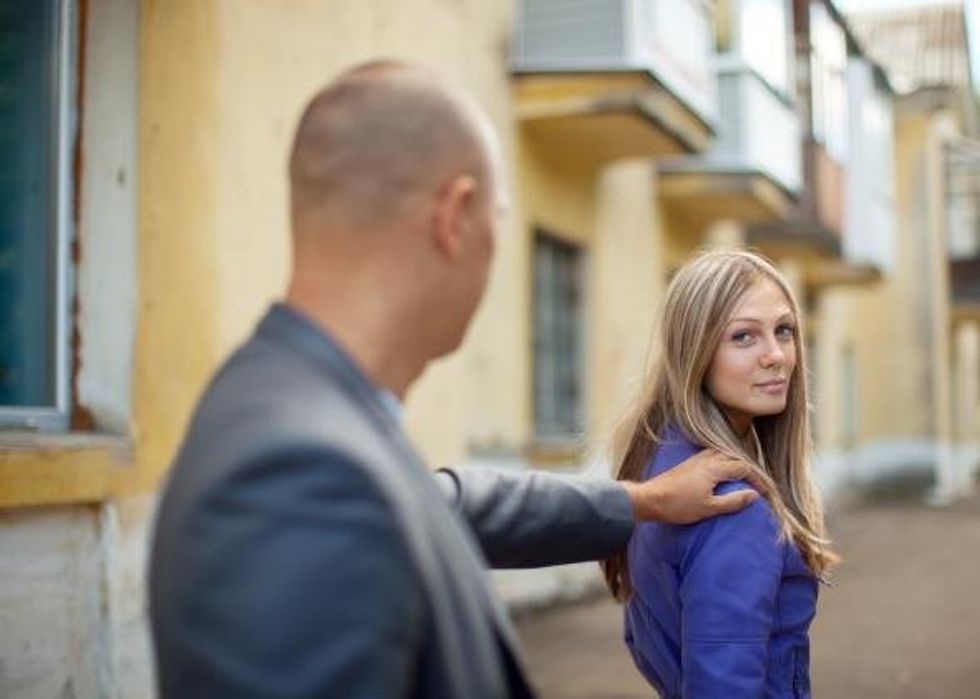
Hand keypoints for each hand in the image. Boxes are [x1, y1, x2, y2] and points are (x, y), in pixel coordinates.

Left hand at [621, 449, 759, 523]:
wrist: (650, 499)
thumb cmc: (678, 505)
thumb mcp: (710, 508)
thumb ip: (733, 501)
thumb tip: (754, 495)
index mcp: (714, 468)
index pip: (744, 467)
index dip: (757, 479)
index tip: (766, 491)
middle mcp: (706, 459)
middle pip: (734, 457)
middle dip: (748, 469)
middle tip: (758, 483)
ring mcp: (696, 459)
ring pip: (722, 454)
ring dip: (735, 463)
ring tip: (743, 477)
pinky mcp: (688, 464)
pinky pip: (712, 456)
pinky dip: (723, 462)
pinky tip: (721, 473)